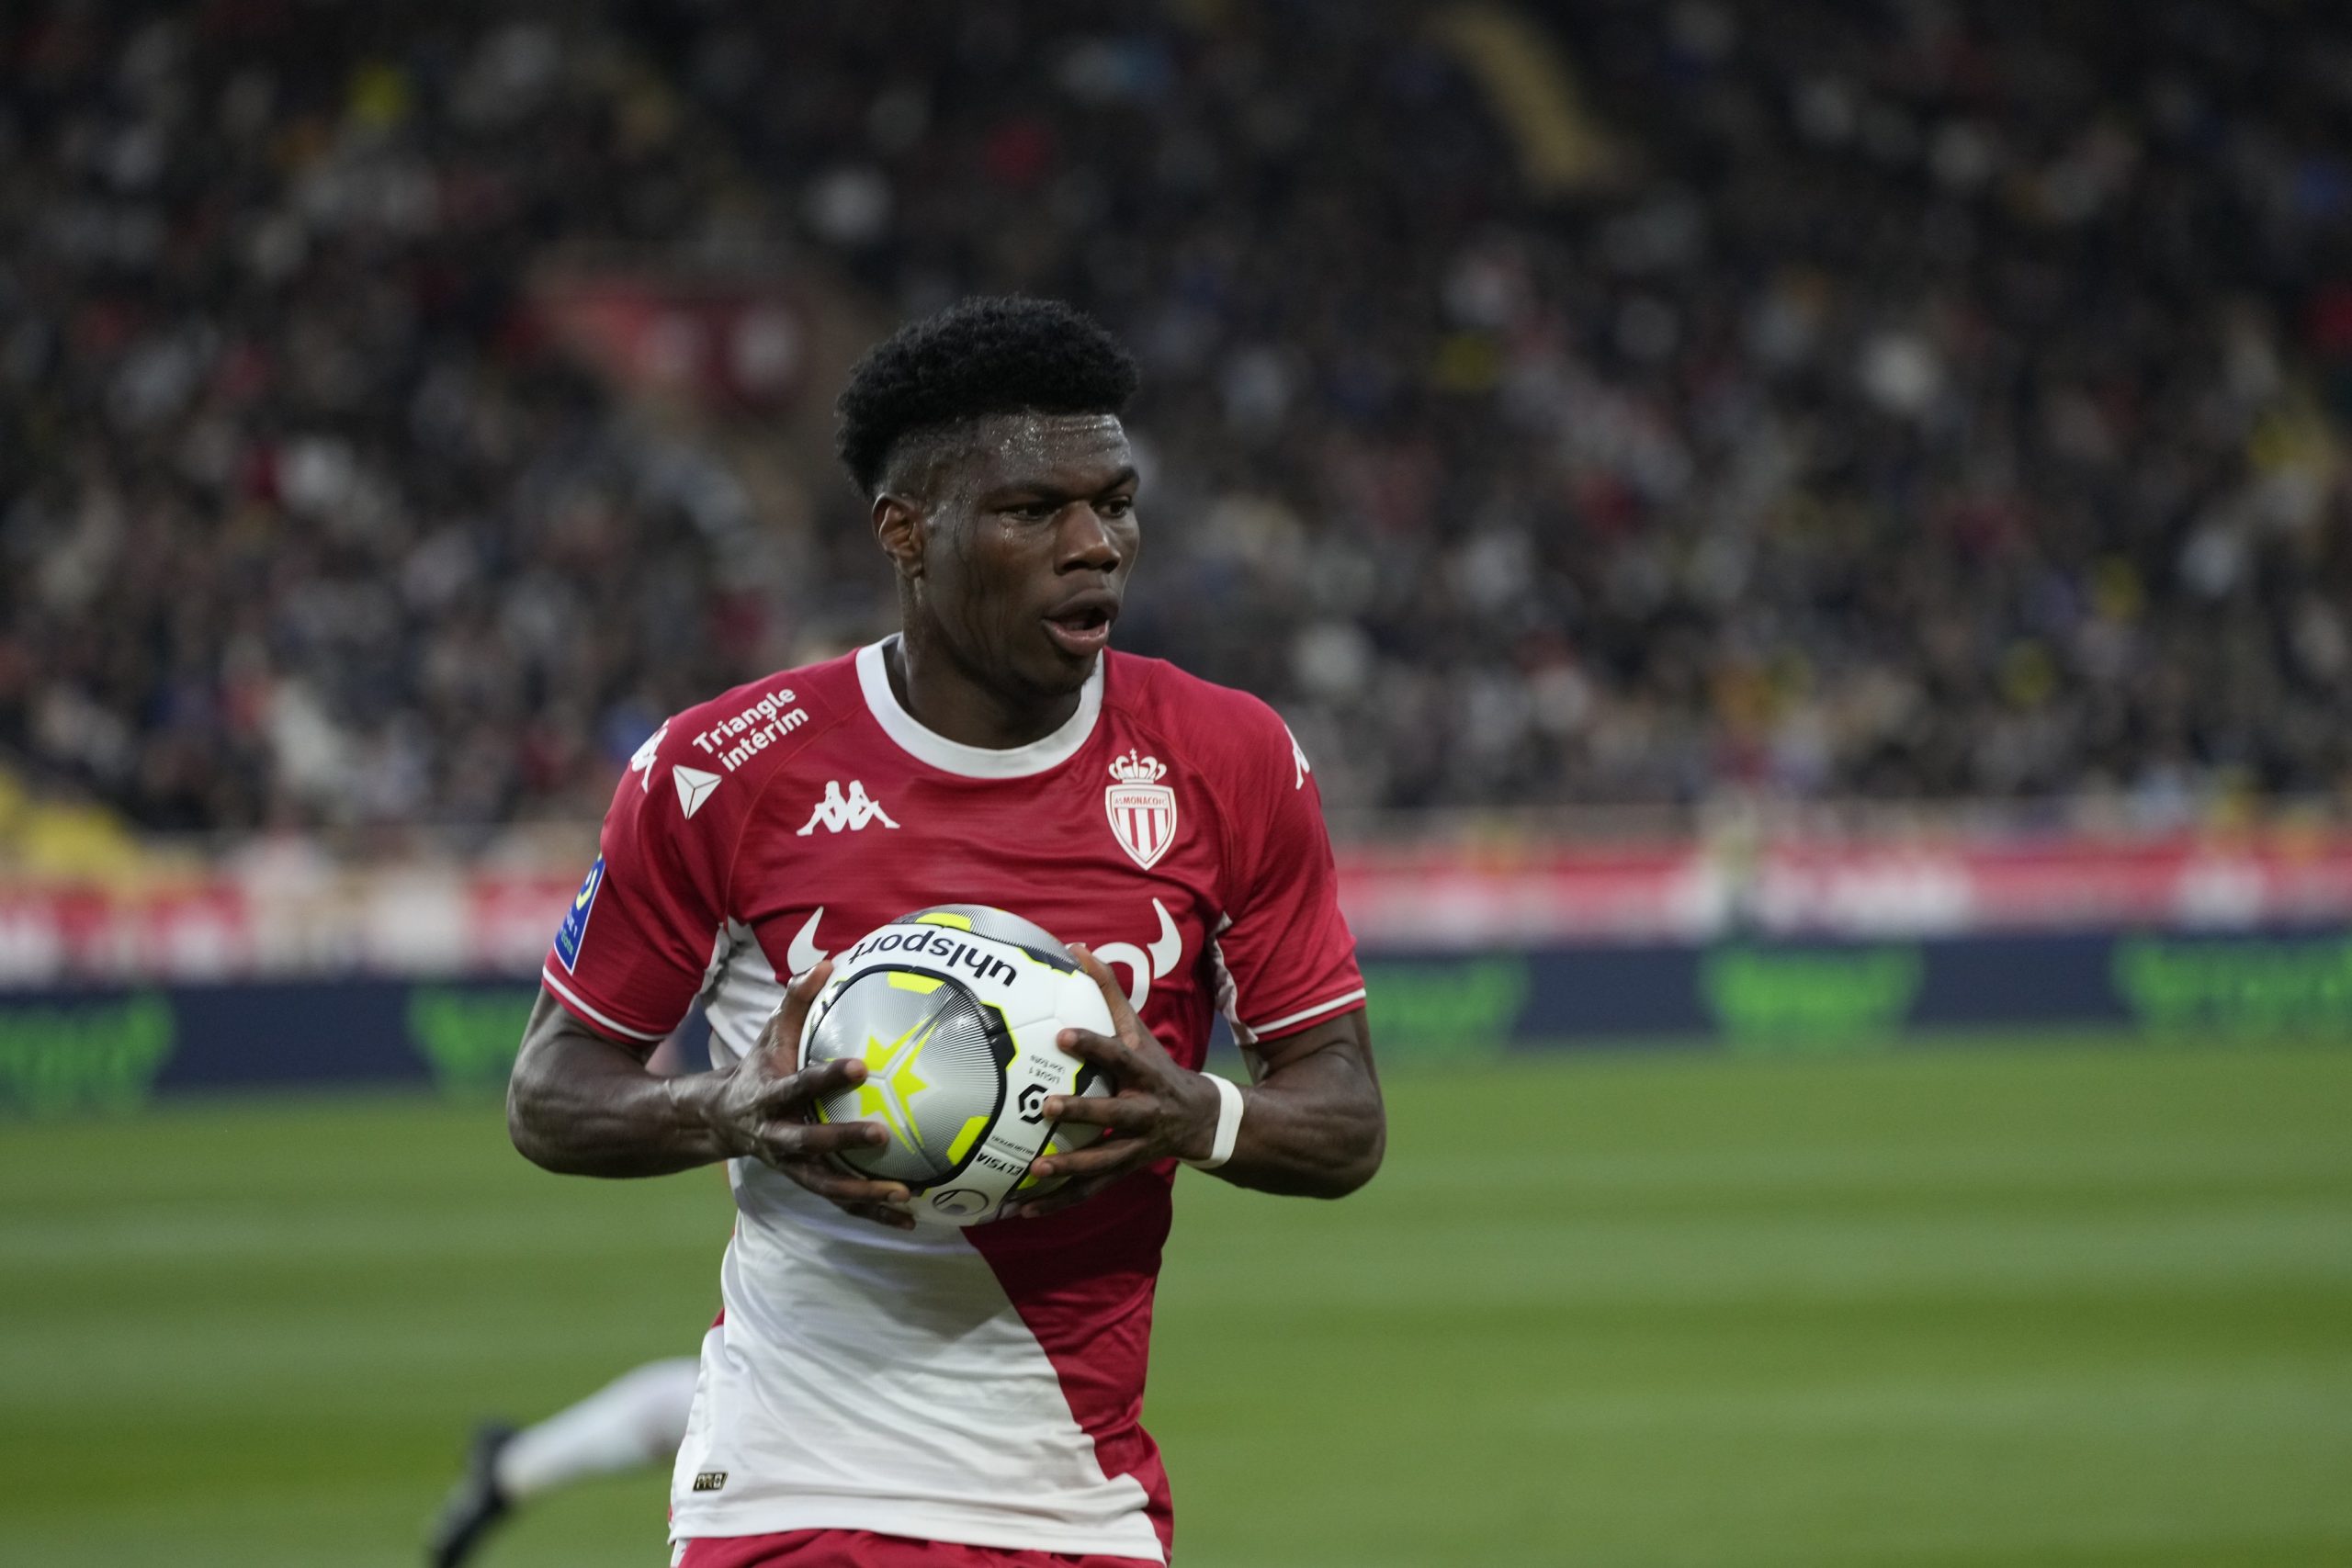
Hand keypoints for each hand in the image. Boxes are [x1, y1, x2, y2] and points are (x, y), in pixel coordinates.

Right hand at [710, 960, 915, 1230]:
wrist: (719, 1119)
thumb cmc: (757, 1069)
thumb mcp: (768, 1036)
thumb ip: (794, 1002)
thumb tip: (825, 963)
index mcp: (767, 1097)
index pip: (798, 1086)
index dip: (826, 1078)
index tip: (860, 1067)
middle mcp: (776, 1137)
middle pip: (808, 1145)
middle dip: (843, 1141)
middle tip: (883, 1135)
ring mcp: (790, 1166)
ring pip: (825, 1186)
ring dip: (863, 1194)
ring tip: (904, 1196)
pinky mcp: (807, 1181)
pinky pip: (840, 1202)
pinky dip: (872, 1214)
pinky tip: (909, 1220)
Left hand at [1004, 945, 1222, 1218]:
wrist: (1203, 1120)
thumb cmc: (1157, 1067)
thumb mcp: (1139, 1030)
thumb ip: (1108, 991)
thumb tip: (1077, 947)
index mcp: (1144, 1073)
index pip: (1118, 1055)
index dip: (1093, 1045)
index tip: (1062, 1035)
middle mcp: (1143, 1112)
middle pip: (1113, 1115)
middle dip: (1082, 1112)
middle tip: (1045, 1107)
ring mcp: (1135, 1147)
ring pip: (1102, 1163)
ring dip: (1068, 1168)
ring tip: (1032, 1171)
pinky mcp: (1123, 1171)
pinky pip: (1089, 1191)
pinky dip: (1058, 1202)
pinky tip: (1023, 1209)